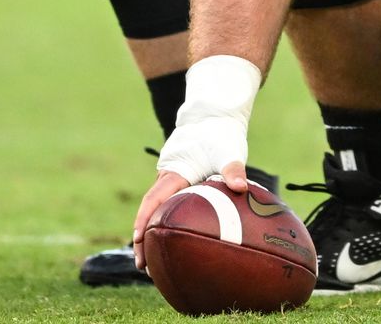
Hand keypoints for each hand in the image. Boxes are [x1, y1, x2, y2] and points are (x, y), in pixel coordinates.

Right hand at [133, 55, 260, 271]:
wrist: (214, 116)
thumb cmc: (220, 133)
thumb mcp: (229, 150)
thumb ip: (233, 168)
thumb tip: (241, 186)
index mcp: (174, 171)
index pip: (153, 200)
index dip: (144, 220)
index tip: (139, 241)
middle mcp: (167, 177)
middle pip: (148, 210)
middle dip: (142, 237)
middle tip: (142, 265)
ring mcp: (170, 180)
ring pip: (155, 209)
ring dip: (151, 232)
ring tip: (152, 262)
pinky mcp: (178, 183)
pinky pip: (167, 205)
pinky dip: (165, 223)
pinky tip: (172, 242)